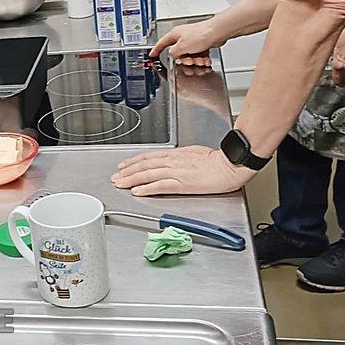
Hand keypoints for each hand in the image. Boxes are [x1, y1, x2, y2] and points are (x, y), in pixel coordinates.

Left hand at [112, 146, 252, 196]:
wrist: (229, 164)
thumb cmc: (217, 160)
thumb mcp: (194, 153)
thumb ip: (180, 158)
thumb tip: (172, 160)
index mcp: (175, 155)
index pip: (148, 157)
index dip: (133, 161)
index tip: (123, 166)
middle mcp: (172, 162)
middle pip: (144, 166)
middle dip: (127, 172)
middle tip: (115, 177)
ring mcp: (176, 172)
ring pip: (148, 174)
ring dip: (131, 179)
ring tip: (120, 184)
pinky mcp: (182, 183)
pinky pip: (160, 186)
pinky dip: (147, 188)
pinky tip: (137, 191)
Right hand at [150, 21, 220, 66]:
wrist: (217, 32)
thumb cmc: (201, 34)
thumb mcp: (182, 47)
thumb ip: (173, 53)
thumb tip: (172, 55)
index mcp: (175, 35)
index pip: (161, 43)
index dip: (156, 50)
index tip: (152, 55)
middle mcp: (183, 37)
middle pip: (178, 53)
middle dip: (184, 60)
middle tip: (188, 61)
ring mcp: (193, 40)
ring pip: (189, 55)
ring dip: (195, 60)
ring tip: (200, 60)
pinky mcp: (202, 44)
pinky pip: (198, 55)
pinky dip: (201, 58)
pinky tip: (205, 59)